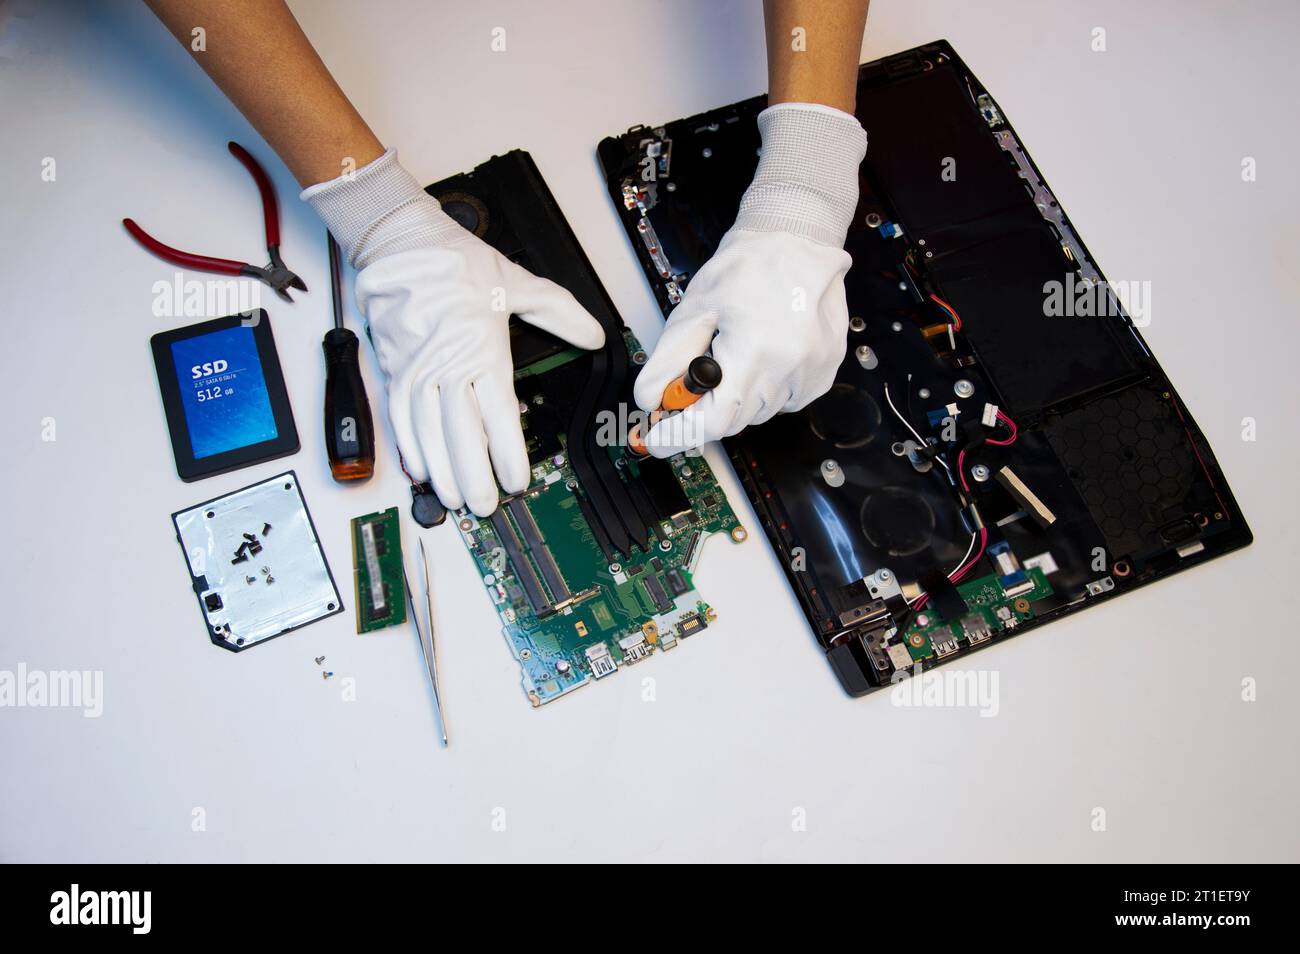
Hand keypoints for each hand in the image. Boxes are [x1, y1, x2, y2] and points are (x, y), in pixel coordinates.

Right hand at [305, 151, 603, 514]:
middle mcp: (445, 365)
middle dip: (474, 475)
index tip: (517, 479)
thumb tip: (594, 334)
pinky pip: (399, 418)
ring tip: (456, 498)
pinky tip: (421, 472)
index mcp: (480, 348)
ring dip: (442, 471)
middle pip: (460, 433)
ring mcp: (415, 371)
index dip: (507, 452)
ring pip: (427, 433)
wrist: (400, 242)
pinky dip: (408, 449)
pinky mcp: (393, 371)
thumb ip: (559, 312)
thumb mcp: (518, 282)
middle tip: (485, 504)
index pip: (498, 414)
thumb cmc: (455, 262)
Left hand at [633, 102, 866, 456]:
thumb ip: (668, 362)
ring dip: (737, 395)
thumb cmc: (747, 268)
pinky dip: (763, 387)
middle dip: (705, 408)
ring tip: (736, 349)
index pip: (714, 422)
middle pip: (734, 420)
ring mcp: (812, 374)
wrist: (796, 241)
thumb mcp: (693, 310)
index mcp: (756, 352)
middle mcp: (790, 368)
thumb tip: (650, 402)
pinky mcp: (823, 374)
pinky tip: (761, 353)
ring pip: (757, 412)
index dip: (681, 433)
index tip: (658, 439)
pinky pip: (782, 400)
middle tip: (690, 382)